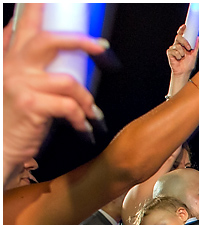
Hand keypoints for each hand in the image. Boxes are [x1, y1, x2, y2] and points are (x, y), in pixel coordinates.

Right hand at [3, 3, 106, 181]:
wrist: (0, 149)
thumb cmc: (13, 120)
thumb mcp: (15, 86)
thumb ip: (25, 62)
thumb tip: (36, 37)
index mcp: (9, 59)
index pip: (20, 26)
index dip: (33, 8)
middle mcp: (11, 67)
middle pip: (47, 40)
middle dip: (80, 41)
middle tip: (101, 47)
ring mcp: (19, 85)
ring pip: (68, 81)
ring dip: (87, 99)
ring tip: (91, 113)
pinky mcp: (30, 105)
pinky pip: (69, 106)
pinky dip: (81, 118)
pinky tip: (83, 128)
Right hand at [167, 24, 198, 79]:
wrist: (184, 71)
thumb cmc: (189, 64)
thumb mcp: (194, 54)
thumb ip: (196, 46)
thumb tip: (198, 37)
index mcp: (183, 44)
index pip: (181, 34)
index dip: (182, 29)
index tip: (185, 26)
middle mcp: (177, 45)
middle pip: (178, 37)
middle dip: (184, 42)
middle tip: (189, 48)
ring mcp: (173, 49)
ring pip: (177, 45)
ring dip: (182, 52)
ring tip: (183, 57)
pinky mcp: (170, 53)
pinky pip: (174, 51)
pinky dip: (178, 56)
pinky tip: (178, 59)